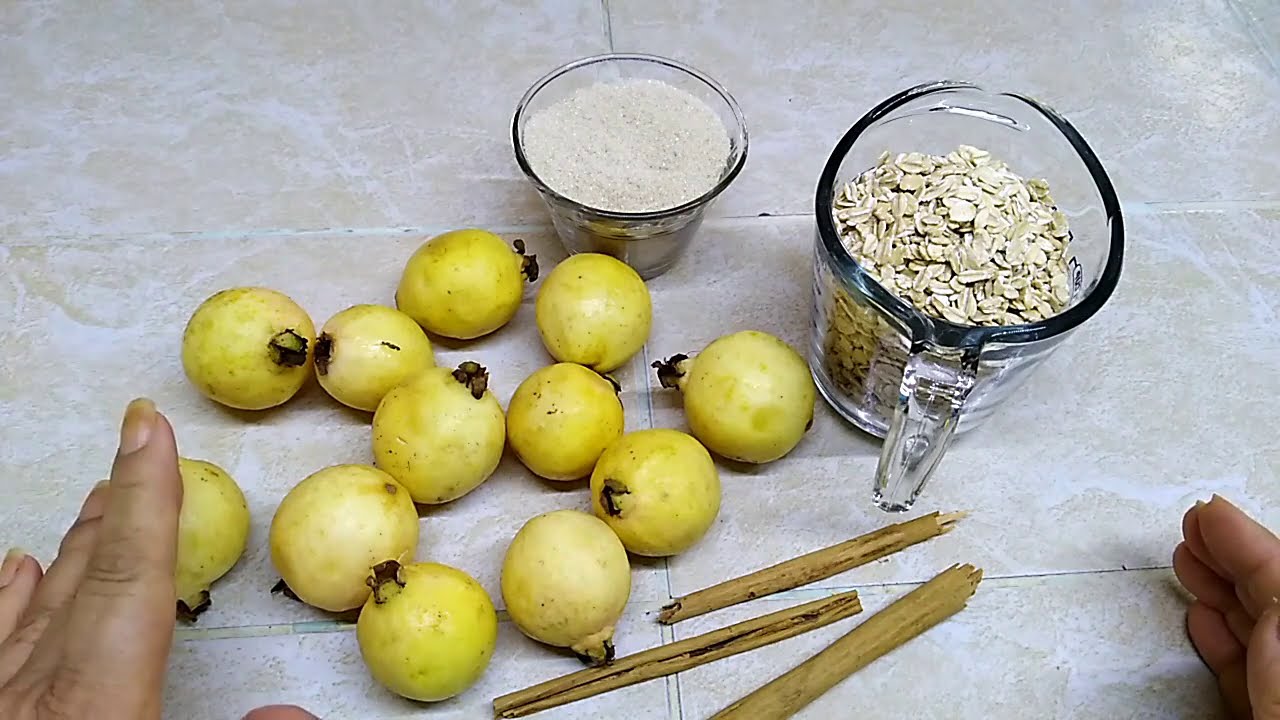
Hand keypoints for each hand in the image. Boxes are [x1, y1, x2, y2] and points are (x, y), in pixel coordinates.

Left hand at [0, 399, 315, 719]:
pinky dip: (9, 596)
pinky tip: (18, 569)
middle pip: (89, 577)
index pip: (132, 575)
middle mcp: (37, 693)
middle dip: (122, 507)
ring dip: (77, 544)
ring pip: (38, 602)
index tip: (150, 424)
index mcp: (98, 704)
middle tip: (143, 444)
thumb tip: (293, 713)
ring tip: (99, 495)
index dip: (149, 495)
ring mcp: (0, 702)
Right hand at [1174, 495, 1279, 718]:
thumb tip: (1271, 615)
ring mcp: (1277, 698)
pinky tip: (1201, 619)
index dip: (1251, 547)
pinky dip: (1217, 640)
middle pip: (1272, 603)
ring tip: (1188, 559)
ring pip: (1255, 633)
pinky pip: (1243, 672)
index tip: (1210, 513)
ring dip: (1217, 591)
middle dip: (1230, 558)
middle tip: (1194, 523)